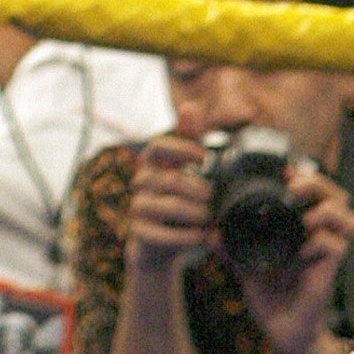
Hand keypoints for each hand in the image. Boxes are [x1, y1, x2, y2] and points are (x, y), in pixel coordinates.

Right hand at [123, 132, 213, 275]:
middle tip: (215, 198)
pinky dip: (186, 237)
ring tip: (211, 219)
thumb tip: (189, 105)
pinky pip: (161, 234)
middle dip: (197, 189)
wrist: (159, 247)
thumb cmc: (177, 203)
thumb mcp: (183, 170)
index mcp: (152, 165)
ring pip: (166, 206)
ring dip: (194, 213)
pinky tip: (204, 238)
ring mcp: (138, 209)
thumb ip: (188, 140)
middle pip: (169, 180)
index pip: (158, 147)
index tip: (205, 158)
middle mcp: (141, 184)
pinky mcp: (140, 234)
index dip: (181, 149)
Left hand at [231, 164, 353, 353]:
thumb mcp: (248, 269)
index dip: (306, 176)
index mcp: (302, 232)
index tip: (284, 170)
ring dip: (327, 210)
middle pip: (339, 197)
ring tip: (304, 216)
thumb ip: (233, 250)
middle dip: (319, 184)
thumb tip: (211, 232)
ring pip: (348, 218)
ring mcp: (326, 256)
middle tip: (294, 185)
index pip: (319, 193)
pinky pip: (336, 247)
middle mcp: (318, 239)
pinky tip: (302, 249)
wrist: (285, 336)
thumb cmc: (272, 300)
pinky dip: (320, 242)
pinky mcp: (328, 274)